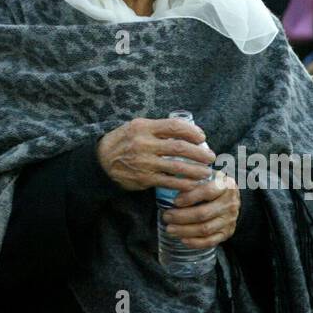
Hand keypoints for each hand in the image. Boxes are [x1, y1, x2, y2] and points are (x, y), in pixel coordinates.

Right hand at [97, 117, 215, 191]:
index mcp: (144, 127)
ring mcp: (144, 162)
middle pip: (179, 147)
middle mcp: (145, 143)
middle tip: (211, 157)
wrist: (102, 161)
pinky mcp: (144, 178)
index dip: (192, 132)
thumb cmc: (124, 141)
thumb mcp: (137, 127)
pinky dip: (183, 184)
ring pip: (177, 166)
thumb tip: (186, 130)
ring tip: (206, 172)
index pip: (174, 127)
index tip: (202, 138)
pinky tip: (193, 185)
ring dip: (196, 170)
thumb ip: (158, 128)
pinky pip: (169, 181)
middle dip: (199, 153)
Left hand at [161, 171, 239, 248]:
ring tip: (169, 229)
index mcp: (225, 186)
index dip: (190, 197)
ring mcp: (230, 220)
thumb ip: (194, 176)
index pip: (208, 192)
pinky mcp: (227, 233)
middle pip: (204, 213)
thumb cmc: (213, 185)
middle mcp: (230, 204)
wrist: (231, 198)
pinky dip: (195, 242)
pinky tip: (182, 239)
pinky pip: (210, 241)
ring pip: (205, 229)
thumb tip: (173, 179)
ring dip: (185, 230)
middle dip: (181, 217)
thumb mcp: (208, 175)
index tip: (175, 201)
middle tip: (166, 216)